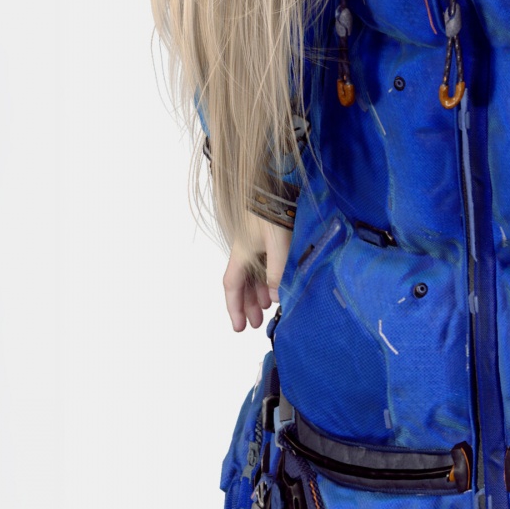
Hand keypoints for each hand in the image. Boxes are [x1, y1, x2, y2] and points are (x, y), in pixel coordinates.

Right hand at [223, 215, 290, 332]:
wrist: (273, 181)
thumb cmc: (273, 210)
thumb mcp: (277, 244)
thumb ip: (276, 271)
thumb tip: (276, 297)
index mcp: (242, 253)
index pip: (232, 286)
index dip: (234, 308)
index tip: (239, 328)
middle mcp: (245, 250)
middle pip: (242, 283)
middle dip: (247, 305)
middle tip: (255, 324)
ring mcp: (255, 242)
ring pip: (252, 274)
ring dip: (257, 292)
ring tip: (266, 308)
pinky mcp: (267, 236)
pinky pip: (262, 263)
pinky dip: (267, 278)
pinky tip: (275, 285)